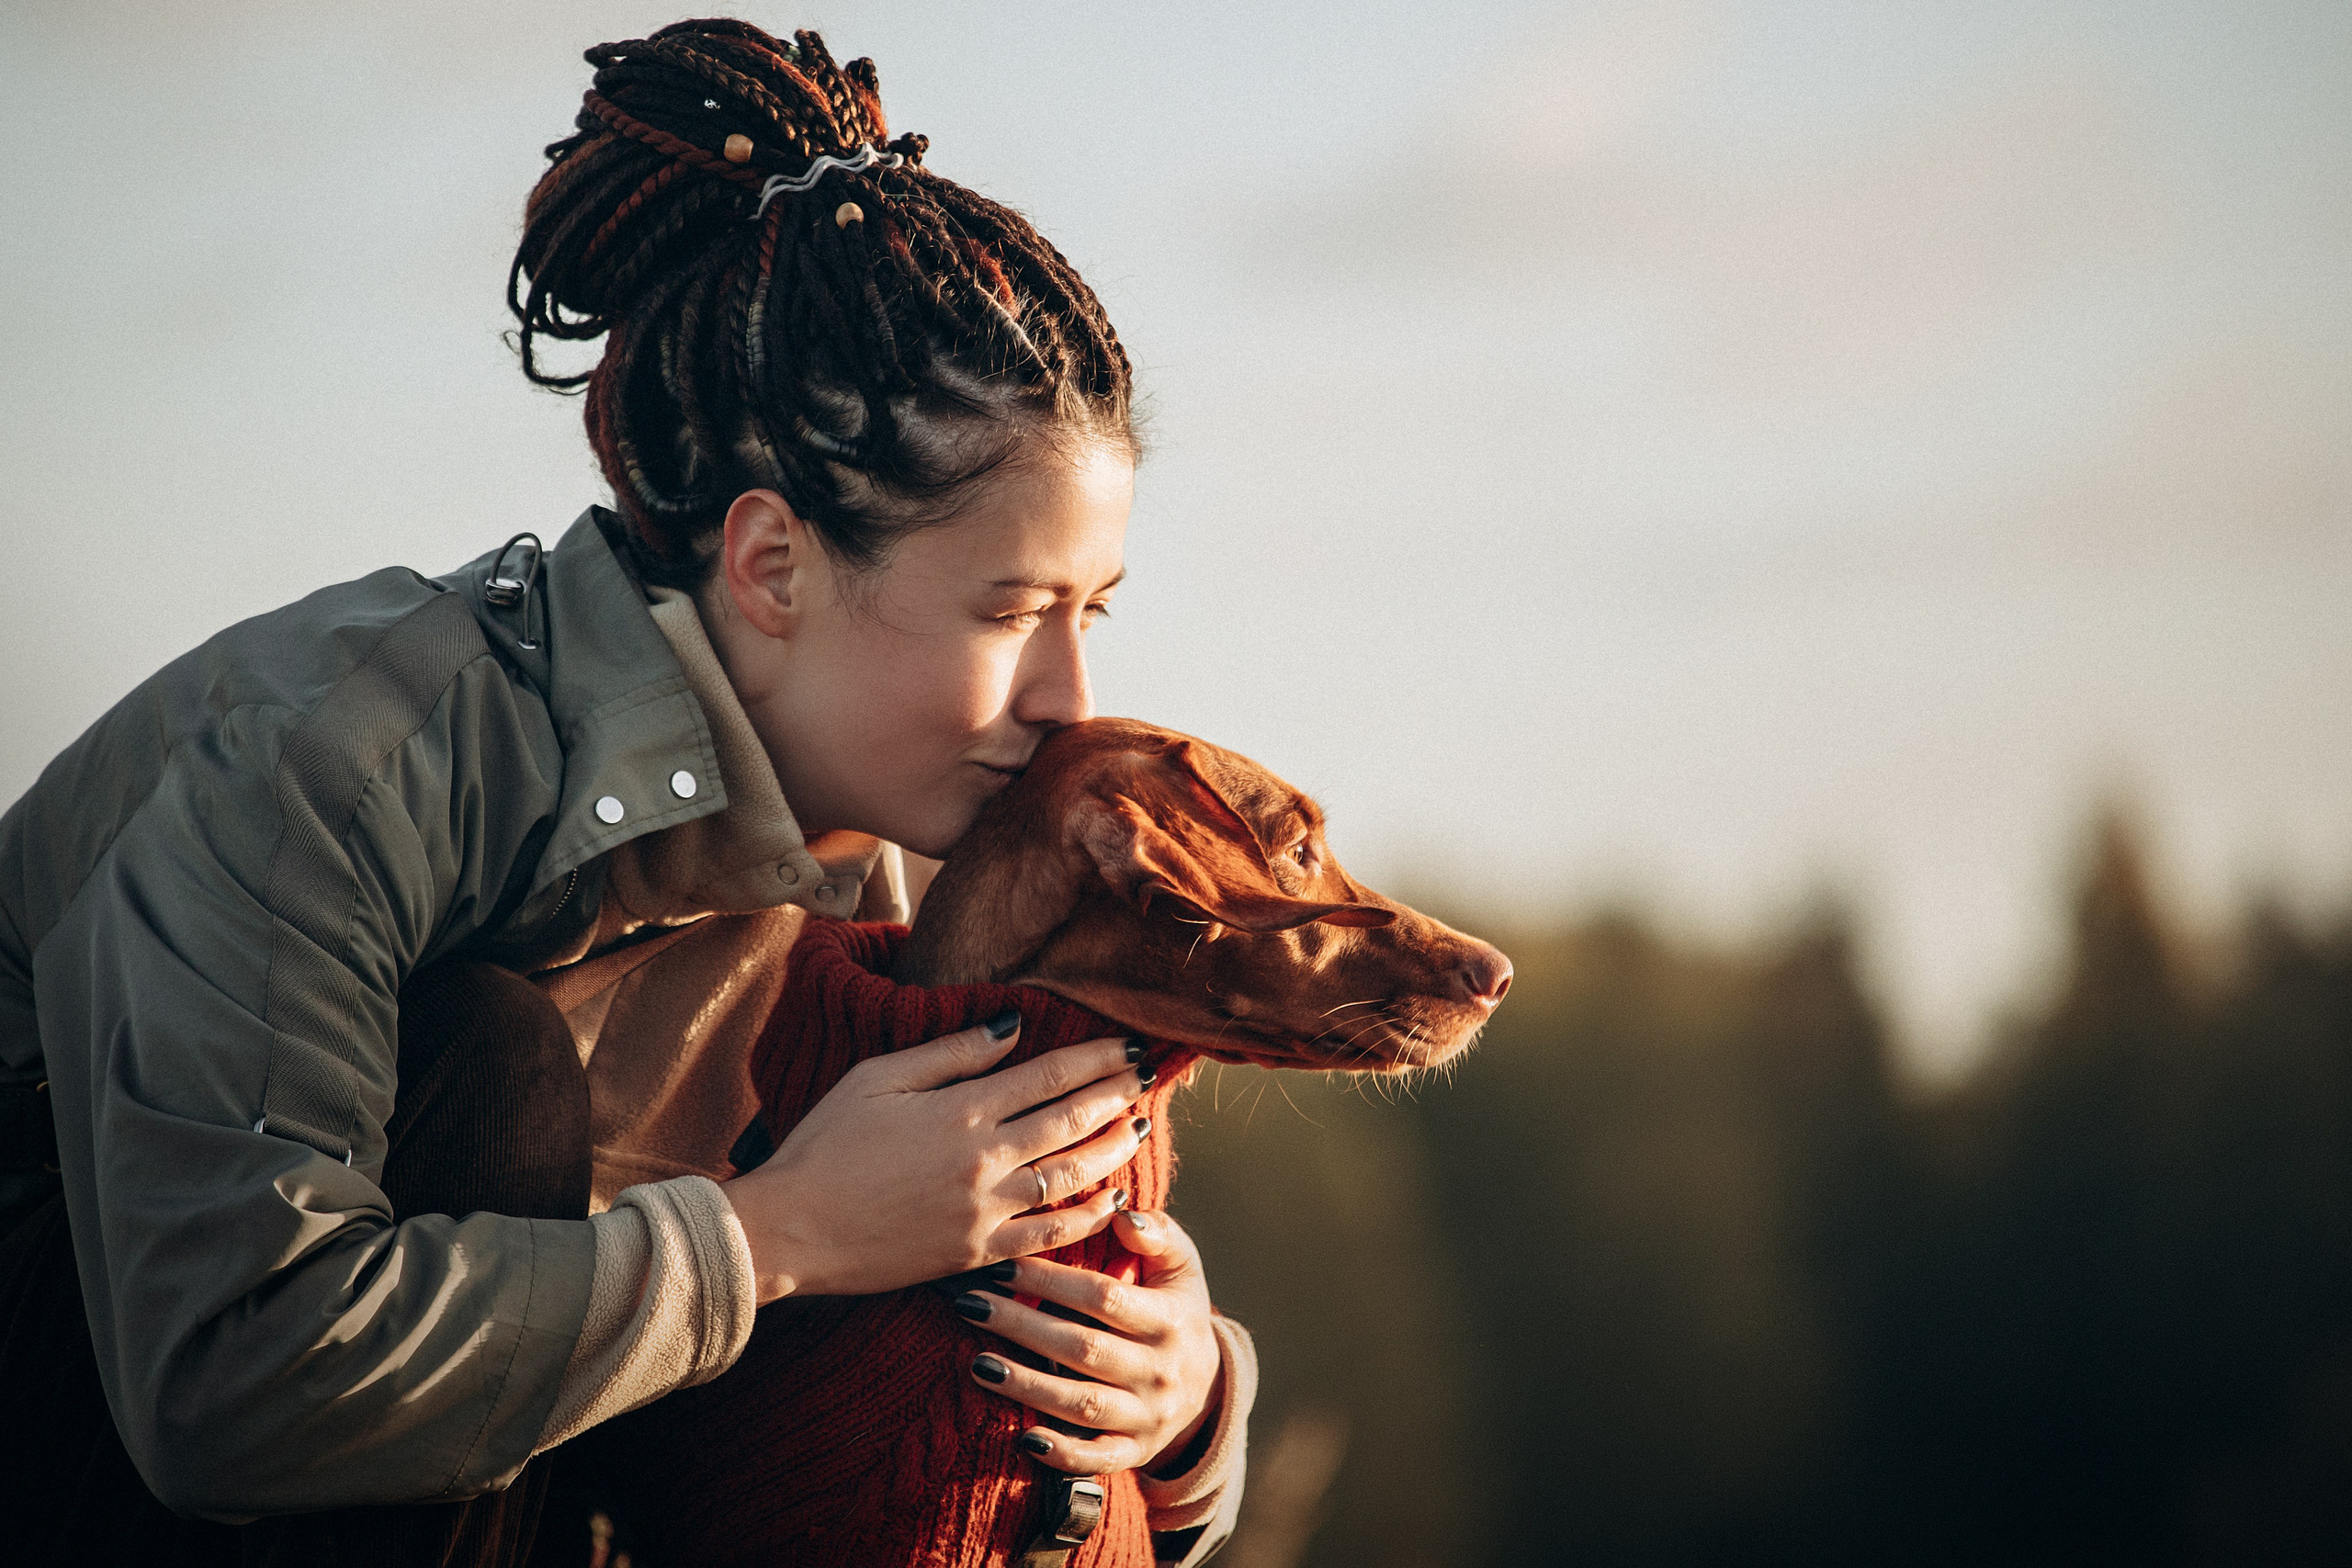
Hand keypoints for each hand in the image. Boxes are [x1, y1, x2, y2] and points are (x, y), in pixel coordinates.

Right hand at [721, 1013, 1150, 1300]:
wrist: (791, 1229)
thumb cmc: (825, 1145)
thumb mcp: (878, 1079)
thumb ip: (950, 1054)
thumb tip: (1010, 1027)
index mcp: (960, 1111)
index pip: (1048, 1076)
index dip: (1096, 1059)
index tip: (1128, 1046)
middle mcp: (983, 1161)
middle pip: (1069, 1122)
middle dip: (1115, 1096)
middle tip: (1147, 1077)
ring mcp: (983, 1212)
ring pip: (1069, 1178)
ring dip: (1110, 1150)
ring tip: (1137, 1127)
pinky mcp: (975, 1253)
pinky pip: (1047, 1236)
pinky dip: (1085, 1216)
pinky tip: (1108, 1198)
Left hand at [958, 1208, 1223, 1475]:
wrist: (1207, 1385)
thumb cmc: (1176, 1308)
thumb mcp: (1181, 1266)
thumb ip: (1156, 1233)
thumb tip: (1120, 1211)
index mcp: (1171, 1319)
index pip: (1104, 1296)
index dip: (1051, 1280)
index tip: (1002, 1265)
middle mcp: (1161, 1371)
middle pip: (1084, 1348)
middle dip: (1022, 1326)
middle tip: (970, 1304)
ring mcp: (1148, 1416)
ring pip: (1082, 1404)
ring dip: (1027, 1386)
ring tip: (977, 1364)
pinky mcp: (1134, 1452)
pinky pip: (1097, 1459)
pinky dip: (1062, 1453)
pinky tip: (1022, 1438)